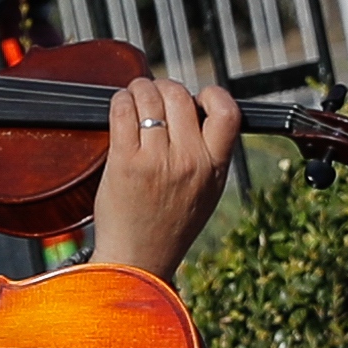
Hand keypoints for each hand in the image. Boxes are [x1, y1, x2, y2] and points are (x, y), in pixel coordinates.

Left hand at [92, 77, 240, 280]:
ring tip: (135, 93)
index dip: (212, 95)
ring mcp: (156, 161)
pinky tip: (120, 104)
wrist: (137, 260)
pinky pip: (123, 114)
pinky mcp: (124, 163)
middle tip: (154, 91)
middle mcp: (188, 161)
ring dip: (139, 88)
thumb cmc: (168, 226)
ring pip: (150, 100)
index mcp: (214, 167)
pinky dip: (120, 101)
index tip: (197, 98)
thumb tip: (199, 111)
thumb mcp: (207, 191)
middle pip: (180, 98)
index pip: (227, 112)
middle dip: (165, 87)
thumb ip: (210, 154)